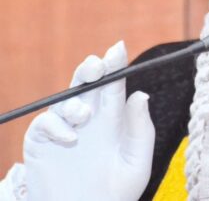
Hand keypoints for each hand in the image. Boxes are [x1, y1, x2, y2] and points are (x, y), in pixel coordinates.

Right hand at [22, 42, 154, 200]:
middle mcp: (89, 118)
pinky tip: (70, 138)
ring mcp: (65, 128)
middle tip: (97, 65)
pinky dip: (56, 125)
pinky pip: (45, 123)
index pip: (114, 85)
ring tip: (84, 116)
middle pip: (87, 83)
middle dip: (90, 68)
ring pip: (65, 99)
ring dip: (75, 101)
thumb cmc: (117, 192)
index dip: (115, 64)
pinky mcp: (42, 142)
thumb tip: (141, 95)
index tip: (118, 48)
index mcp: (113, 119)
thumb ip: (140, 130)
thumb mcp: (137, 162)